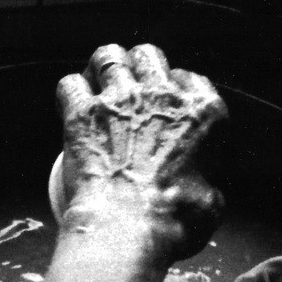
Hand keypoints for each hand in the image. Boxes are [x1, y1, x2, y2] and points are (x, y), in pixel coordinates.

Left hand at [56, 44, 227, 261]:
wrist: (128, 226)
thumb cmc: (172, 220)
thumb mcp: (212, 205)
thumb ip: (208, 184)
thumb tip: (203, 191)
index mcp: (200, 111)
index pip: (192, 80)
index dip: (179, 89)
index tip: (170, 103)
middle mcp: (160, 95)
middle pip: (148, 55)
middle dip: (141, 65)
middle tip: (133, 85)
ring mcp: (119, 99)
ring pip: (108, 55)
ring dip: (104, 66)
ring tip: (99, 80)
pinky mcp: (82, 112)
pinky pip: (70, 84)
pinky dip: (70, 91)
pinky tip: (73, 103)